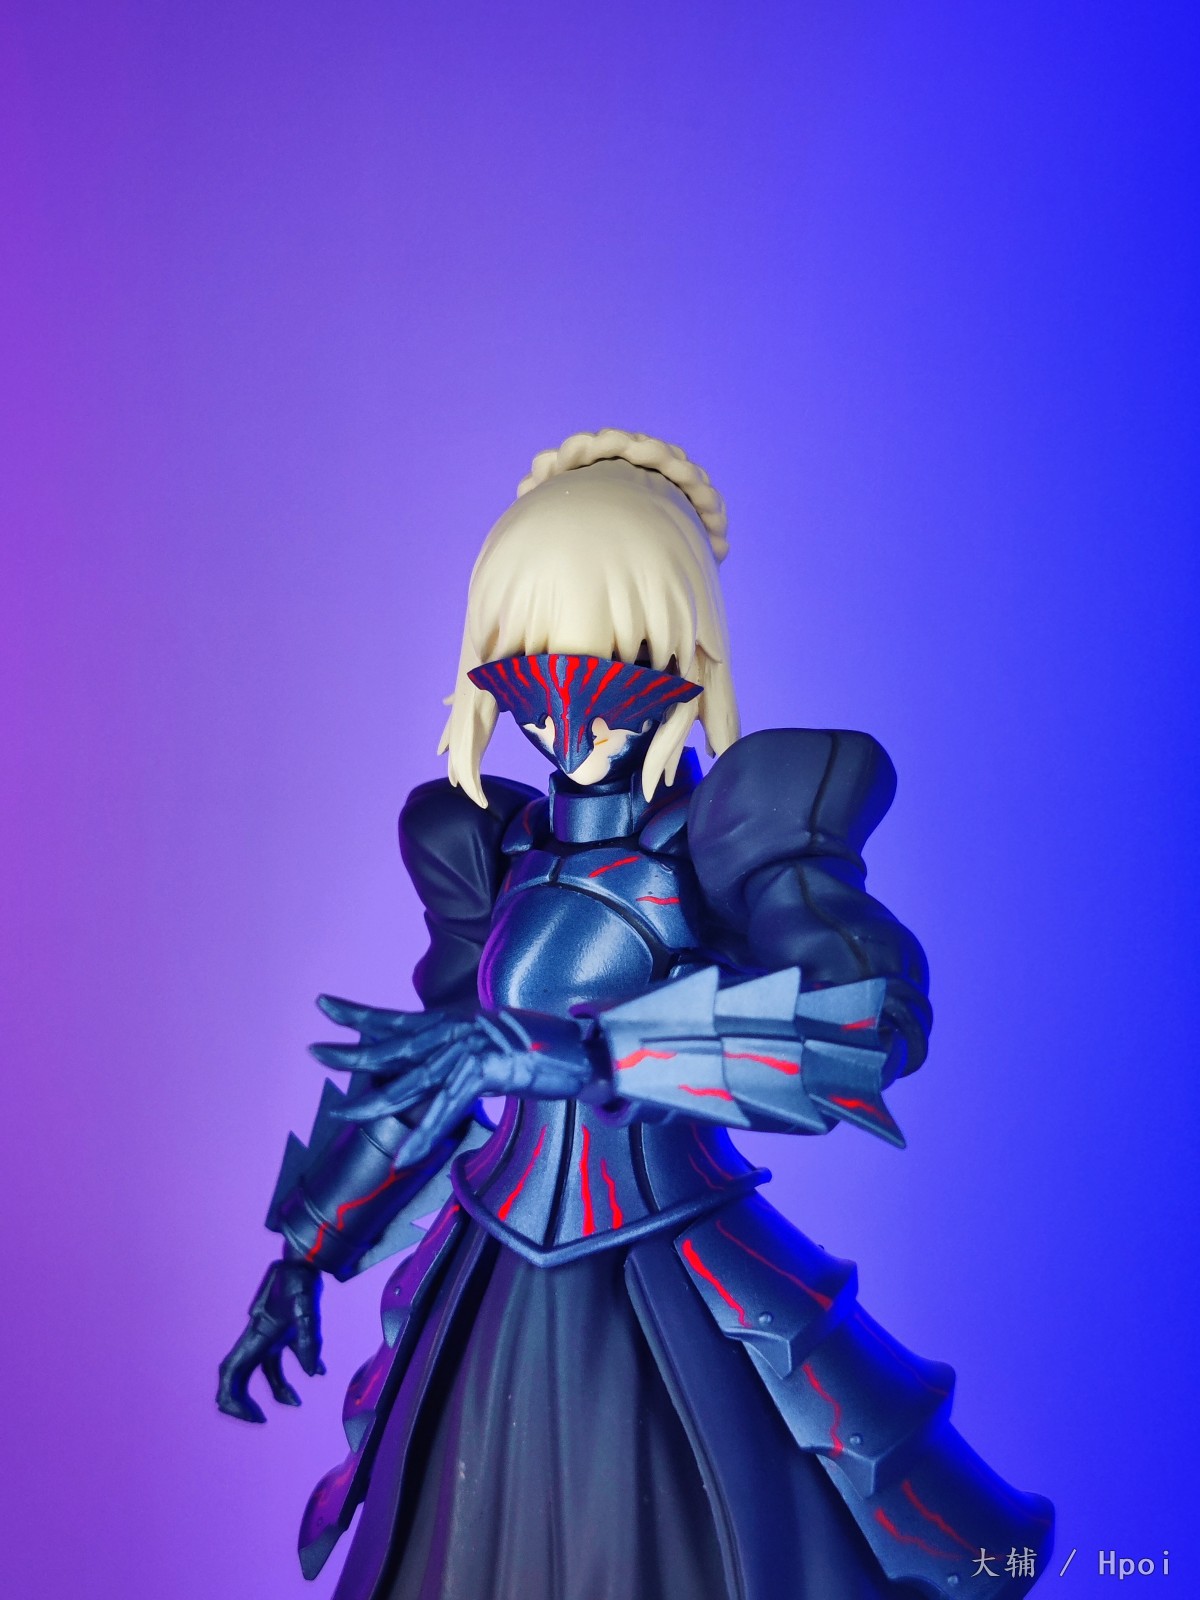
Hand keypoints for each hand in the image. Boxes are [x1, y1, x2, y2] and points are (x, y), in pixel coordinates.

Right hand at [216, 1259, 324, 1423]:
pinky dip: (296, 1369)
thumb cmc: (301, 1280)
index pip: (231, 1374)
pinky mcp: (283, 1332)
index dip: (232, 1400)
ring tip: (297, 1402)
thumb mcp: (307, 1310)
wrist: (305, 1259)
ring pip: (264, 1371)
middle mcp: (257, 1338)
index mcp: (255, 1336)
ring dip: (276, 1390)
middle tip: (260, 1420)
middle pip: (239, 1378)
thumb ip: (309, 1341)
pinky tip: (318, 1373)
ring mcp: (269, 1335)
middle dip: (243, 1402)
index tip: (254, 1416)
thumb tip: (313, 1373)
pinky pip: (283, 1359)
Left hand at [319, 1004, 599, 1167]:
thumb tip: (442, 1081)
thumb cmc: (545, 1053)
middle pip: (395, 1044)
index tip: (324, 1006)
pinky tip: (405, 1155)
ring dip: (375, 1104)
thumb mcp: (492, 1055)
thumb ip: (463, 1064)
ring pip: (413, 1080)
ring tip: (341, 1115)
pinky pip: (448, 1107)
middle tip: (314, 1052)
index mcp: (456, 1025)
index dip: (359, 1014)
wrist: (588, 1054)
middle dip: (352, 1053)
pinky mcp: (488, 1070)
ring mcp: (472, 1048)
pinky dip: (425, 1134)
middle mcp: (458, 1031)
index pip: (399, 1020)